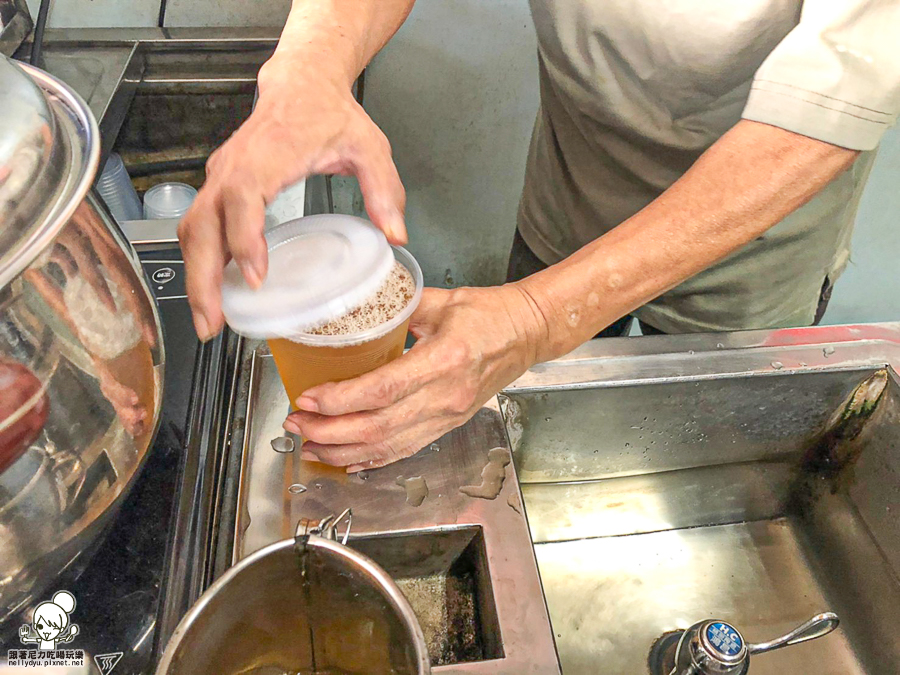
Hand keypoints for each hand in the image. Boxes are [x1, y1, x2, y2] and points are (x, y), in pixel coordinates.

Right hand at [178, 57, 407, 340]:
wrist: (300, 85)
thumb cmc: (330, 114)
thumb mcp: (369, 147)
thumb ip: (383, 189)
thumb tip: (396, 234)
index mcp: (267, 156)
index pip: (243, 198)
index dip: (245, 238)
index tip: (255, 276)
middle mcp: (233, 167)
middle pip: (202, 225)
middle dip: (204, 278)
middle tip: (213, 324)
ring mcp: (220, 177)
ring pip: (193, 230)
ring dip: (196, 277)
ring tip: (209, 321)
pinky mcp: (218, 186)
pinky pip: (199, 228)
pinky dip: (200, 262)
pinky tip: (215, 293)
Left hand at [283, 284, 546, 471]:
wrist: (528, 334)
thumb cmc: (490, 313)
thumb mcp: (440, 300)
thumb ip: (395, 306)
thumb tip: (353, 307)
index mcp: (444, 360)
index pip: (382, 390)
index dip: (340, 400)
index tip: (309, 397)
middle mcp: (445, 396)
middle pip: (378, 427)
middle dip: (329, 431)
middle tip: (297, 424)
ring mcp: (448, 416)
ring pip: (387, 446)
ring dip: (343, 451)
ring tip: (310, 443)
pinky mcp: (449, 426)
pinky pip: (404, 450)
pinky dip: (370, 459)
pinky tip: (345, 458)